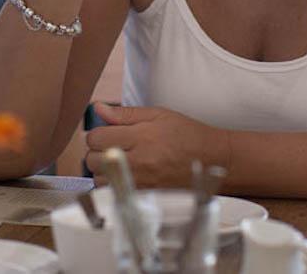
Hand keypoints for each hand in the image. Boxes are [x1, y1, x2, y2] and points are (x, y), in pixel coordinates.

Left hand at [84, 103, 222, 187]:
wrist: (213, 161)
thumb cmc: (187, 135)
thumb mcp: (158, 115)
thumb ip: (125, 114)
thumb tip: (98, 108)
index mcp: (141, 137)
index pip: (96, 138)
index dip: (98, 134)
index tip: (108, 134)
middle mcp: (139, 163)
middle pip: (93, 160)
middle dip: (97, 153)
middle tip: (113, 148)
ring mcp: (141, 184)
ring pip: (100, 180)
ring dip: (104, 172)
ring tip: (120, 163)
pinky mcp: (145, 198)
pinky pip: (114, 194)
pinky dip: (115, 186)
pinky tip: (127, 177)